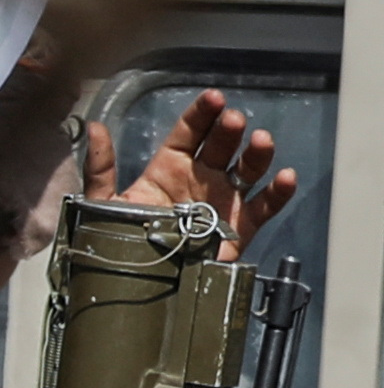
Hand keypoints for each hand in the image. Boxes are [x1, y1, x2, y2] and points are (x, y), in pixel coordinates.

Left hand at [85, 90, 299, 258]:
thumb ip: (100, 167)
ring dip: (256, 154)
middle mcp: (201, 181)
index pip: (188, 134)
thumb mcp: (102, 203)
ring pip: (247, 171)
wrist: (140, 289)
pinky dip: (278, 194)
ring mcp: (224, 202)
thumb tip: (95, 127)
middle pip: (221, 147)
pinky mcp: (241, 228)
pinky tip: (286, 178)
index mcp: (168, 170)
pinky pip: (264, 207)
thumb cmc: (120, 245)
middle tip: (234, 120)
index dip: (201, 116)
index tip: (214, 98)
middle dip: (229, 131)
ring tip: (262, 140)